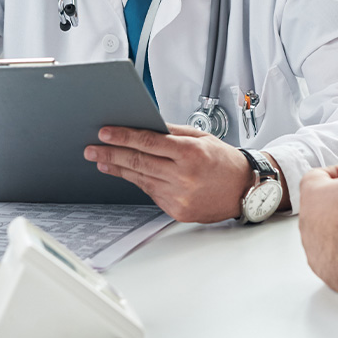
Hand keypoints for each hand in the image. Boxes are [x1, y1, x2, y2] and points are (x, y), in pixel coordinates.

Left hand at [85, 123, 253, 222]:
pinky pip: (151, 193)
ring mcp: (179, 196)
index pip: (148, 142)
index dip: (123, 137)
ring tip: (103, 161)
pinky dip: (138, 182)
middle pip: (138, 162)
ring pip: (140, 179)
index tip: (105, 133)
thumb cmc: (224, 161)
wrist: (244, 190)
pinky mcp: (176, 211)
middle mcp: (184, 177)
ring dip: (118, 169)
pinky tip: (127, 174)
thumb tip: (144, 126)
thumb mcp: (201, 137)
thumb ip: (172, 132)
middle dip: (111, 154)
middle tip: (92, 150)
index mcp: (190, 153)